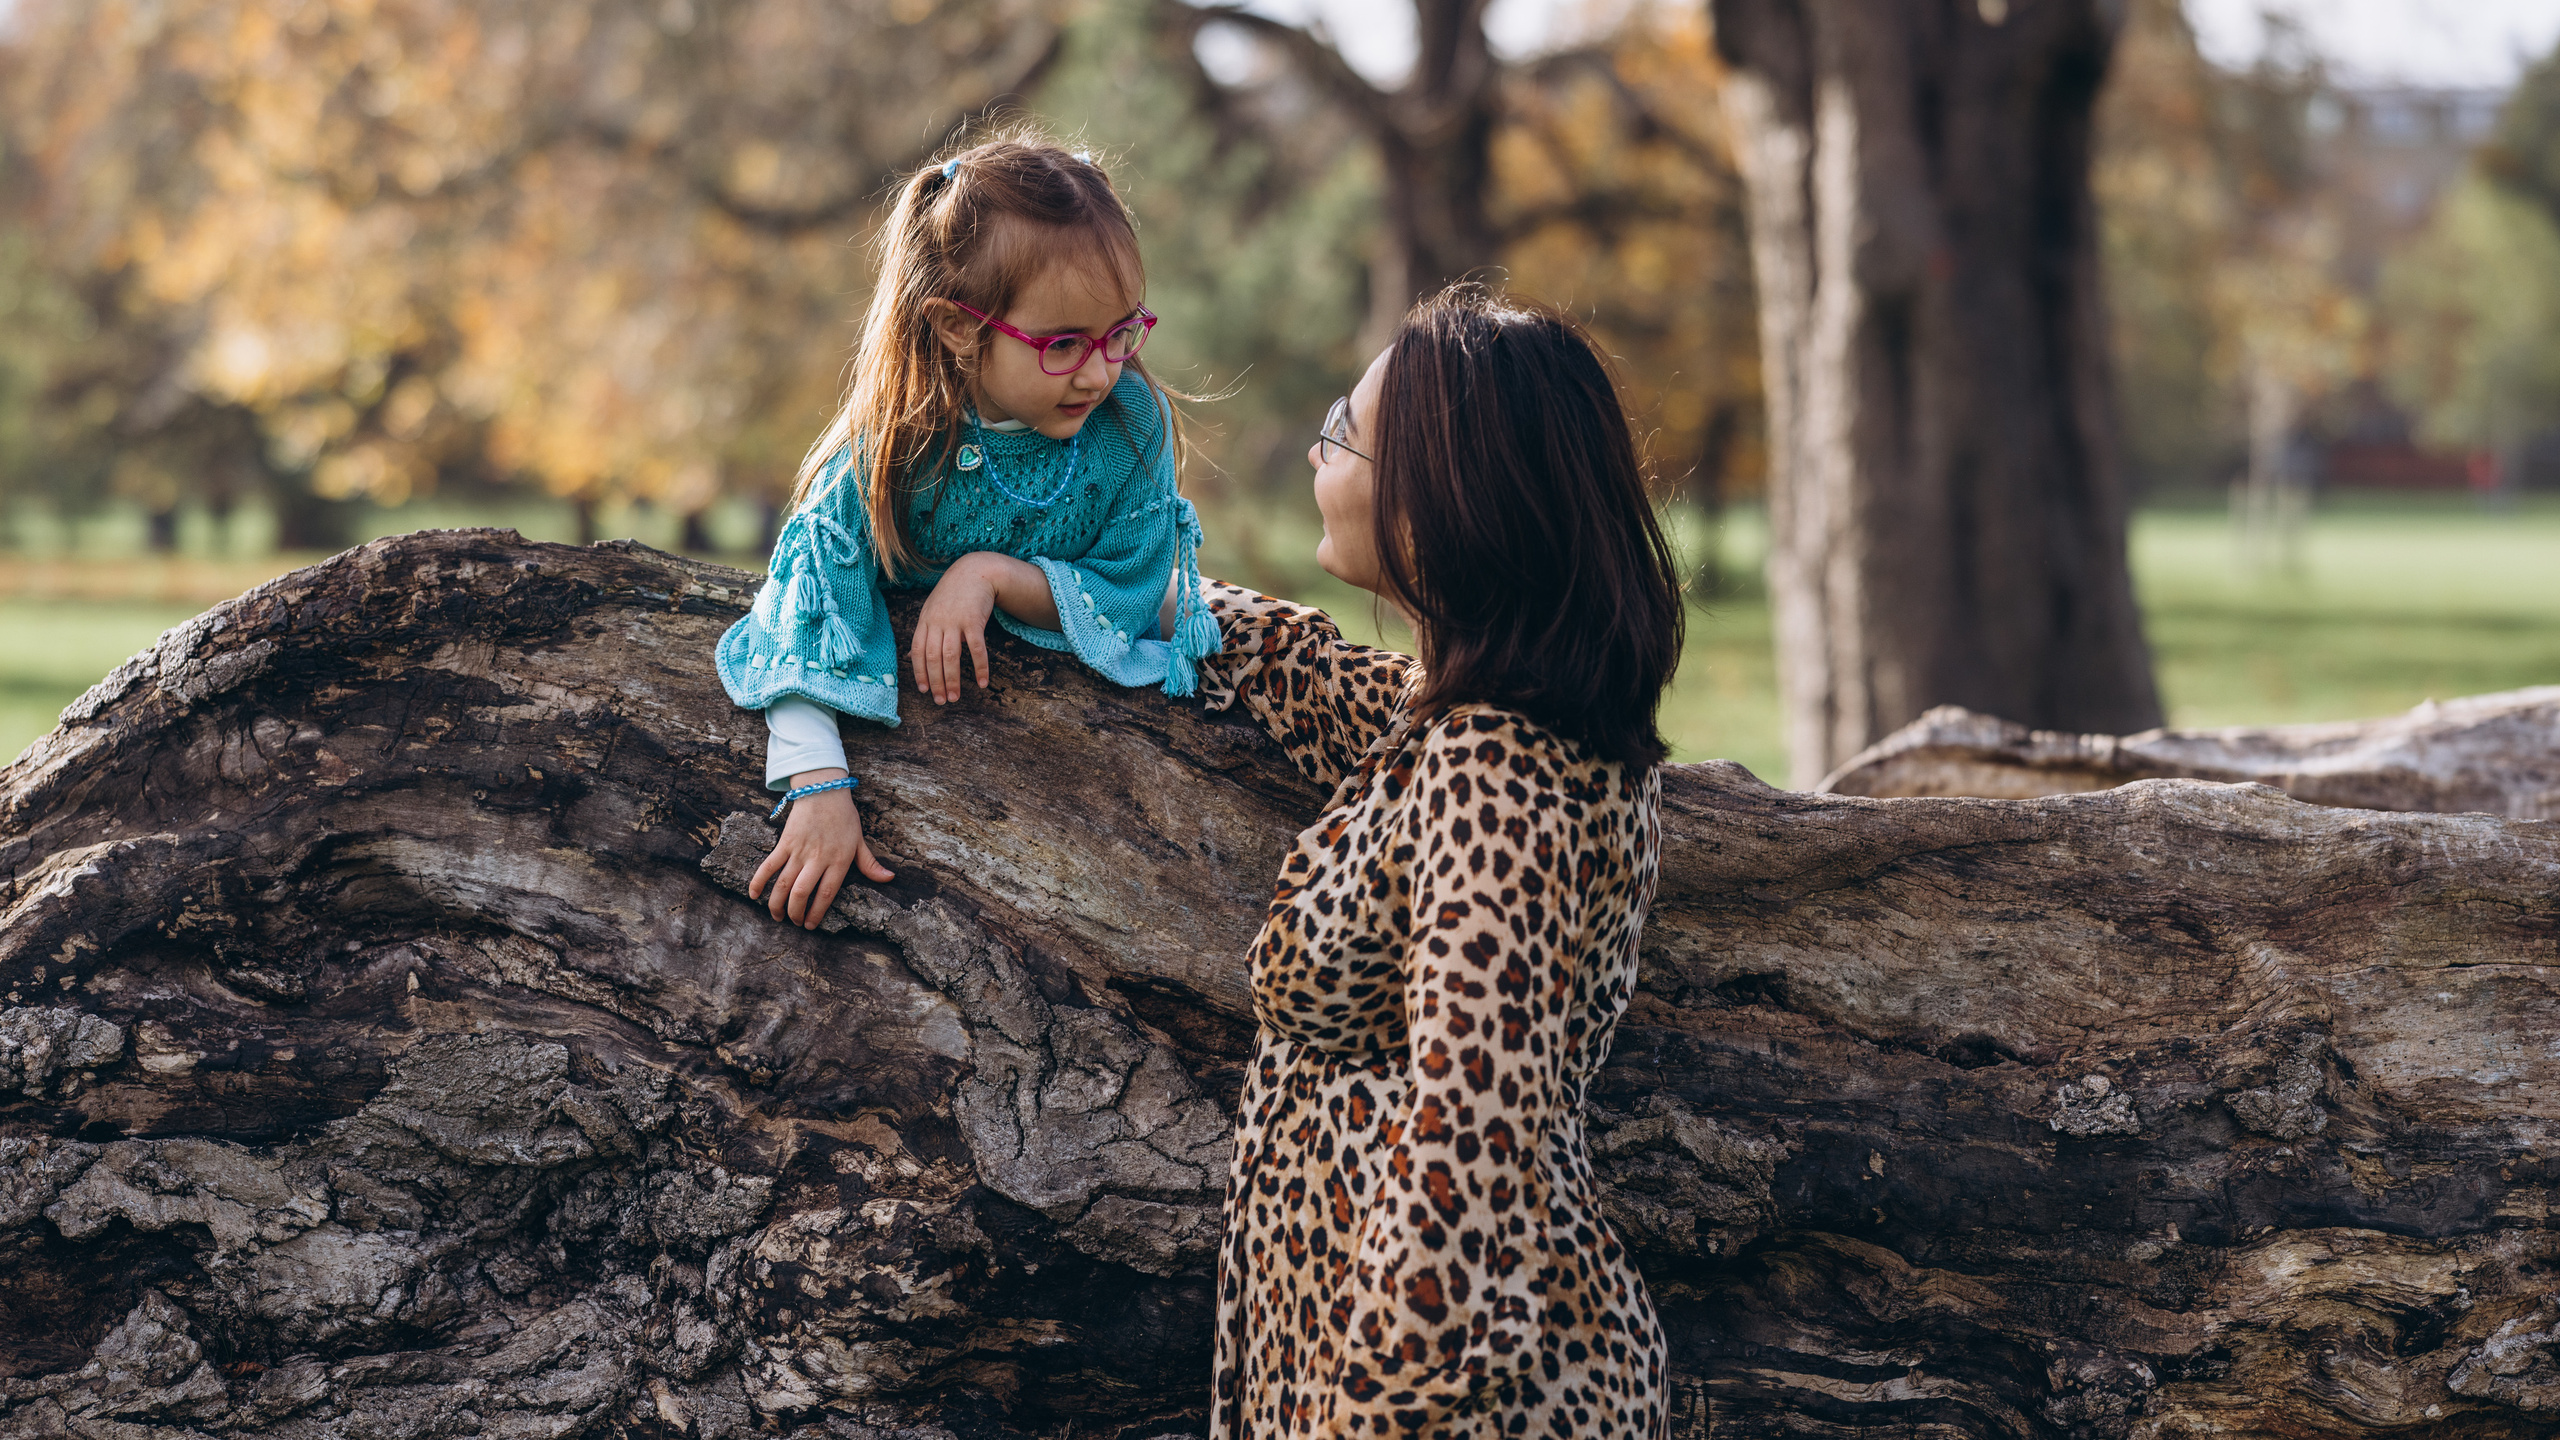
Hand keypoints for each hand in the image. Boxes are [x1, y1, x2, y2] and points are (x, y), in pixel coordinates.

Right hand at [748, 768, 893, 927]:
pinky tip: (754, 895)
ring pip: (784, 883)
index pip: (827, 893)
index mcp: (838, 860)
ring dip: (777, 903)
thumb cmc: (844, 816)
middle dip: (796, 912)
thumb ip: (870, 864)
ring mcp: (799, 850)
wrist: (823, 790)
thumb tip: (889, 878)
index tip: (811, 925)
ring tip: (777, 917)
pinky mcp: (785, 842)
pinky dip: (759, 880)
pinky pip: (769, 865)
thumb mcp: (859, 841)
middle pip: (802, 892)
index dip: (817, 912)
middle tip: (794, 923)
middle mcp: (818, 858)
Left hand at [912, 557, 997, 704]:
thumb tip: (911, 657)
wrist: (975, 572)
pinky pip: (976, 648)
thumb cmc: (953, 594)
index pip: (918, 652)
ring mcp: (955, 621)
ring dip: (953, 679)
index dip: (919, 672)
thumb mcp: (932, 610)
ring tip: (955, 697)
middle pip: (933, 657)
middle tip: (942, 700)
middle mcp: (937, 622)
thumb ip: (924, 633)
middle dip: (936, 682)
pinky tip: (982, 682)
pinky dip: (980, 667)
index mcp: (925, 621)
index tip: (925, 690)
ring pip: (951, 656)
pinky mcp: (974, 621)